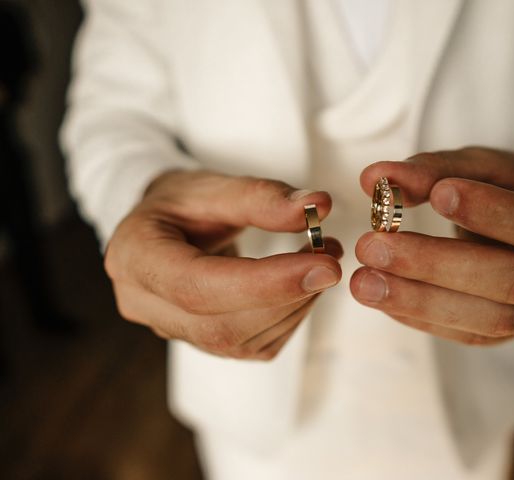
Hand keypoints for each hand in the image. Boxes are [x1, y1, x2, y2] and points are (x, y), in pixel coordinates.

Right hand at [105, 170, 341, 359]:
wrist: (164, 225)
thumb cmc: (182, 203)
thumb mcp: (213, 185)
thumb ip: (262, 196)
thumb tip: (318, 205)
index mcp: (136, 257)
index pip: (197, 287)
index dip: (264, 284)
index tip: (322, 266)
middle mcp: (144, 304)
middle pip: (222, 324)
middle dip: (287, 296)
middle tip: (331, 258)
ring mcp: (172, 330)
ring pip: (241, 342)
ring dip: (295, 307)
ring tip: (321, 263)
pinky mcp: (202, 342)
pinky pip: (252, 347)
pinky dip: (288, 319)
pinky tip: (301, 287)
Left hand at [351, 147, 513, 344]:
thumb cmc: (511, 186)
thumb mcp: (482, 165)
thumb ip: (434, 169)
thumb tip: (375, 178)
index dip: (496, 215)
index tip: (438, 196)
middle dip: (438, 266)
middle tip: (373, 247)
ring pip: (491, 320)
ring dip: (420, 301)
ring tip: (363, 282)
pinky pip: (471, 335)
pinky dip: (423, 317)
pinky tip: (383, 298)